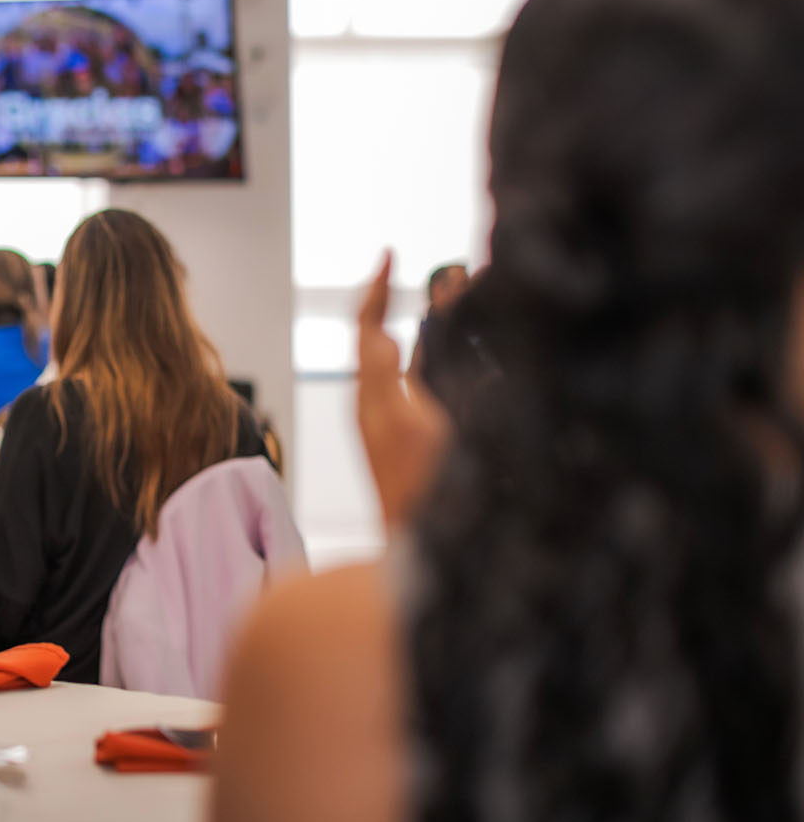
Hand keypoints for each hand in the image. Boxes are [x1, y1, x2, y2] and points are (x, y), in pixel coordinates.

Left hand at [356, 252, 448, 530]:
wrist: (415, 568)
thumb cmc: (430, 502)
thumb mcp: (435, 425)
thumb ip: (438, 367)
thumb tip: (442, 302)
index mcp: (377, 401)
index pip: (367, 328)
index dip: (376, 289)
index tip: (389, 253)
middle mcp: (374, 412)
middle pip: (378, 342)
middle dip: (404, 304)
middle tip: (440, 275)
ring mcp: (386, 431)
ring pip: (396, 365)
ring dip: (420, 331)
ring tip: (454, 299)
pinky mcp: (402, 448)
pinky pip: (409, 391)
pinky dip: (429, 362)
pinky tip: (454, 351)